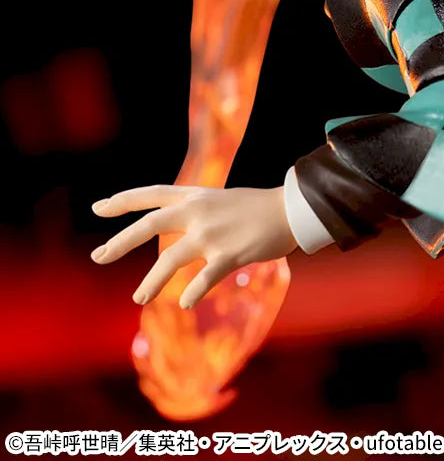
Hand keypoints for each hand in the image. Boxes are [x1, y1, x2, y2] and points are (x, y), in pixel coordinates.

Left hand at [91, 185, 297, 308]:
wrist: (291, 210)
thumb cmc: (257, 207)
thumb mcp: (221, 199)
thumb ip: (195, 210)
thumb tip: (171, 227)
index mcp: (196, 196)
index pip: (152, 194)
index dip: (123, 200)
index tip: (97, 208)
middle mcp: (199, 212)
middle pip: (149, 224)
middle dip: (120, 242)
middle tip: (98, 256)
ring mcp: (213, 234)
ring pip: (170, 260)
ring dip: (151, 282)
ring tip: (139, 298)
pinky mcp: (229, 255)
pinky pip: (202, 280)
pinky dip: (191, 294)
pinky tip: (184, 304)